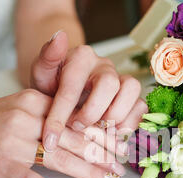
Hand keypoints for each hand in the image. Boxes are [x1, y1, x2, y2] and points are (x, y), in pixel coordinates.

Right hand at [0, 90, 126, 177]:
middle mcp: (28, 118)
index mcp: (37, 101)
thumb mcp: (22, 106)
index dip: (101, 133)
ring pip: (60, 159)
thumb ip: (52, 114)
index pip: (77, 119)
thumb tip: (88, 127)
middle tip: (121, 167)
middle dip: (102, 154)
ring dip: (88, 172)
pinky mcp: (3, 164)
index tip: (119, 145)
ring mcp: (15, 142)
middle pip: (74, 138)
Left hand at [30, 31, 147, 152]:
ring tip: (97, 130)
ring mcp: (122, 80)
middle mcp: (105, 66)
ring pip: (131, 90)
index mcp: (82, 57)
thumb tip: (59, 35)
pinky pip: (141, 106)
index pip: (72, 84)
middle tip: (76, 127)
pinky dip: (129, 123)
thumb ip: (47, 57)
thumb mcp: (41, 75)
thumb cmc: (52, 86)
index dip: (60, 114)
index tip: (50, 137)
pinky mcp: (132, 97)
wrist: (64, 94)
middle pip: (109, 83)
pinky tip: (111, 133)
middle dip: (91, 112)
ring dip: (115, 116)